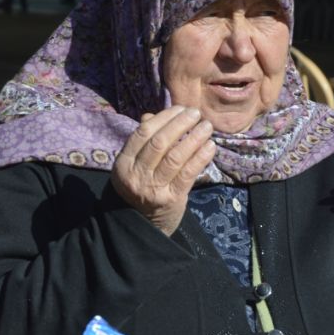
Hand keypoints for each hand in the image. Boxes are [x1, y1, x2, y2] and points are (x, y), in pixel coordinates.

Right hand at [111, 106, 216, 235]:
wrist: (143, 225)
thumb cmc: (140, 188)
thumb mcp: (134, 165)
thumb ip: (143, 141)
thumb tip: (153, 115)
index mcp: (123, 163)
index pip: (143, 133)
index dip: (163, 118)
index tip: (180, 108)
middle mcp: (136, 175)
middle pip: (160, 142)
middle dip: (180, 124)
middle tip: (196, 113)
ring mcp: (153, 188)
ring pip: (176, 156)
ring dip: (194, 138)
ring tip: (206, 127)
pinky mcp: (172, 199)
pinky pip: (188, 173)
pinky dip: (200, 157)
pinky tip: (210, 146)